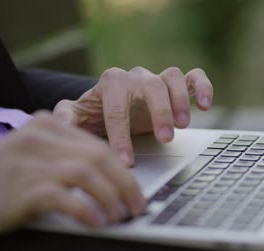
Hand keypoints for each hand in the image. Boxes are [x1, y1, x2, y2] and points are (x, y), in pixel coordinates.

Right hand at [0, 112, 144, 238]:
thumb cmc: (0, 179)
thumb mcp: (34, 156)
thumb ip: (67, 158)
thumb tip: (111, 181)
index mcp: (47, 125)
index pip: (98, 145)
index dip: (122, 171)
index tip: (134, 191)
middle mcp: (39, 138)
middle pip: (98, 157)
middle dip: (125, 184)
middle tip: (136, 206)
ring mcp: (29, 162)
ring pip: (87, 173)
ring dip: (110, 198)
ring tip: (119, 216)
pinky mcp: (21, 188)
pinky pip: (65, 197)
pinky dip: (86, 210)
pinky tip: (96, 223)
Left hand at [53, 67, 212, 165]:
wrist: (114, 106)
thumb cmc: (97, 114)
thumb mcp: (78, 117)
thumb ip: (67, 118)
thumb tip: (58, 124)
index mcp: (111, 83)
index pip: (117, 107)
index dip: (121, 135)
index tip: (125, 160)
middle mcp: (137, 77)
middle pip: (151, 86)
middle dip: (159, 112)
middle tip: (165, 138)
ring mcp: (158, 79)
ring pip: (173, 78)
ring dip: (181, 100)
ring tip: (184, 125)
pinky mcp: (178, 84)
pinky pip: (195, 77)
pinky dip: (203, 87)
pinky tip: (205, 106)